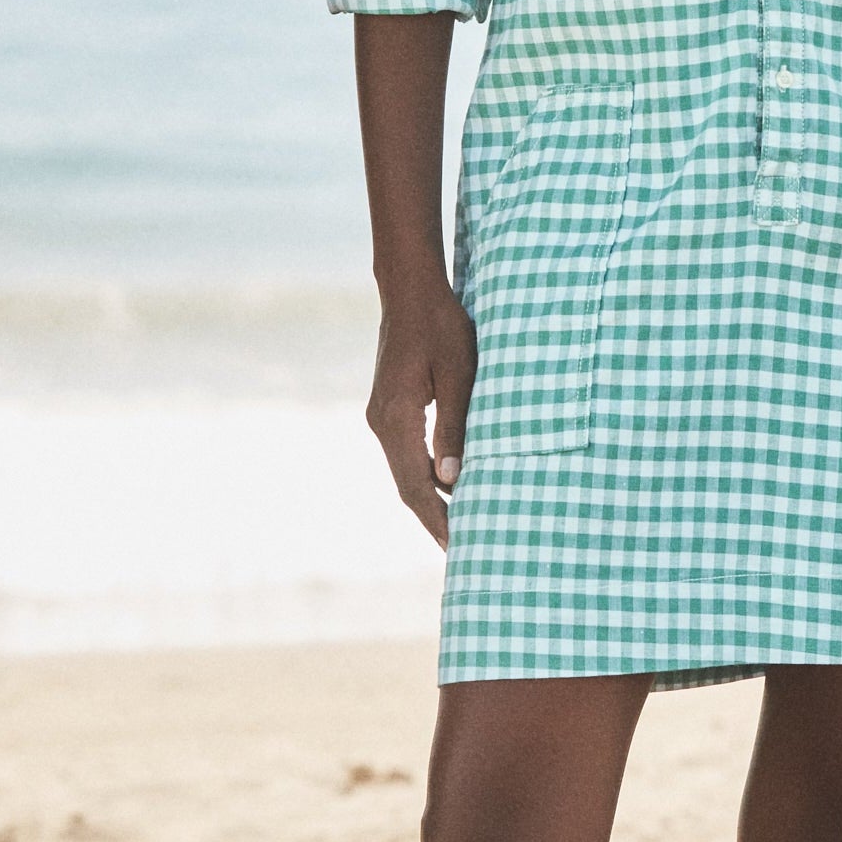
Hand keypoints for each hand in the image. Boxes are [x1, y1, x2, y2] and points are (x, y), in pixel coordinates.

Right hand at [364, 287, 474, 549]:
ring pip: (403, 470)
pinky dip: (423, 473)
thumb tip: (451, 478)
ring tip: (457, 526)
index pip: (416, 483)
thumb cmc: (442, 326)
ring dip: (428, 497)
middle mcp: (381, 422)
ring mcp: (381, 415)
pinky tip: (446, 484)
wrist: (410, 291)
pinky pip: (404, 452)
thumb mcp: (460, 373)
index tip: (456, 546)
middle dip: (432, 517)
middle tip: (459, 550)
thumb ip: (455, 426)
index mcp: (397, 417)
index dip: (436, 517)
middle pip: (406, 484)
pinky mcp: (388, 407)